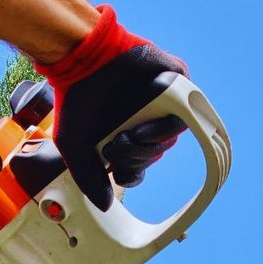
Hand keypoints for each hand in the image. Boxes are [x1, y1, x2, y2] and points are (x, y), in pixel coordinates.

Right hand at [36, 5, 187, 209]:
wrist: (81, 59)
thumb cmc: (76, 98)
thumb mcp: (74, 146)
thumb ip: (88, 177)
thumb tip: (105, 204)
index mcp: (123, 136)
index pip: (139, 166)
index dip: (133, 172)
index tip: (119, 170)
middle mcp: (144, 121)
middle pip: (157, 153)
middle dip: (140, 155)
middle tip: (119, 143)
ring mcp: (161, 102)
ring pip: (174, 132)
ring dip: (156, 140)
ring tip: (134, 133)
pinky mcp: (175, 80)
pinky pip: (188, 103)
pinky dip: (173, 114)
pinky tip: (148, 118)